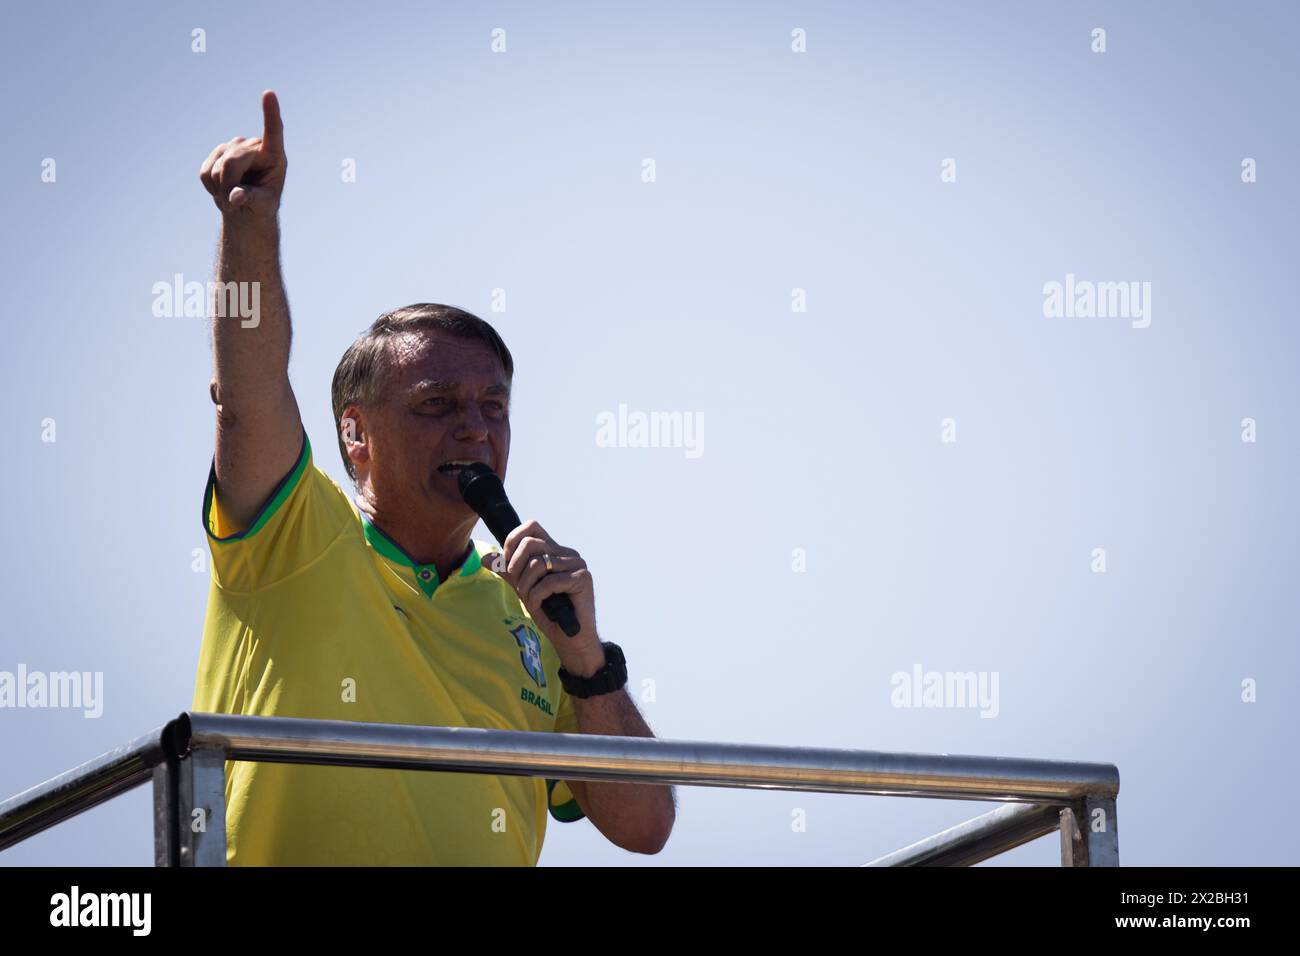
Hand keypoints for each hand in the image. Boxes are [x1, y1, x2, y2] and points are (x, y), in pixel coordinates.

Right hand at [199, 90, 286, 216]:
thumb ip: (252, 199)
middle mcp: (255, 146)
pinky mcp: (218, 152)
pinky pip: (205, 171)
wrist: (246, 208)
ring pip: (217, 167)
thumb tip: (237, 195)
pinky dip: (210, 186)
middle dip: (229, 185)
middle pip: (232, 161)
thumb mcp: (264, 205)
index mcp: (274, 155)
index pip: (273, 132)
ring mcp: (235, 146)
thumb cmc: (262, 205)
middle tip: (234, 203)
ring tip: (231, 197)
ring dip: (220, 188)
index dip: (270, 113)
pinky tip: (220, 189)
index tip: (269, 93)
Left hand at [496, 520, 604, 671]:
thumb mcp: (524, 588)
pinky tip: (542, 606)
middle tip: (520, 588)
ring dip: (527, 586)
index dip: (513, 542)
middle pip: (530, 543)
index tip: (509, 566)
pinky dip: (538, 596)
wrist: (570, 638)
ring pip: (537, 563)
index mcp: (554, 550)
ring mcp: (577, 564)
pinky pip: (549, 582)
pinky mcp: (583, 578)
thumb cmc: (549, 613)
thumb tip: (486, 558)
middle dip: (516, 568)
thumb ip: (508, 572)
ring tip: (532, 600)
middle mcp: (567, 553)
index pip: (531, 527)